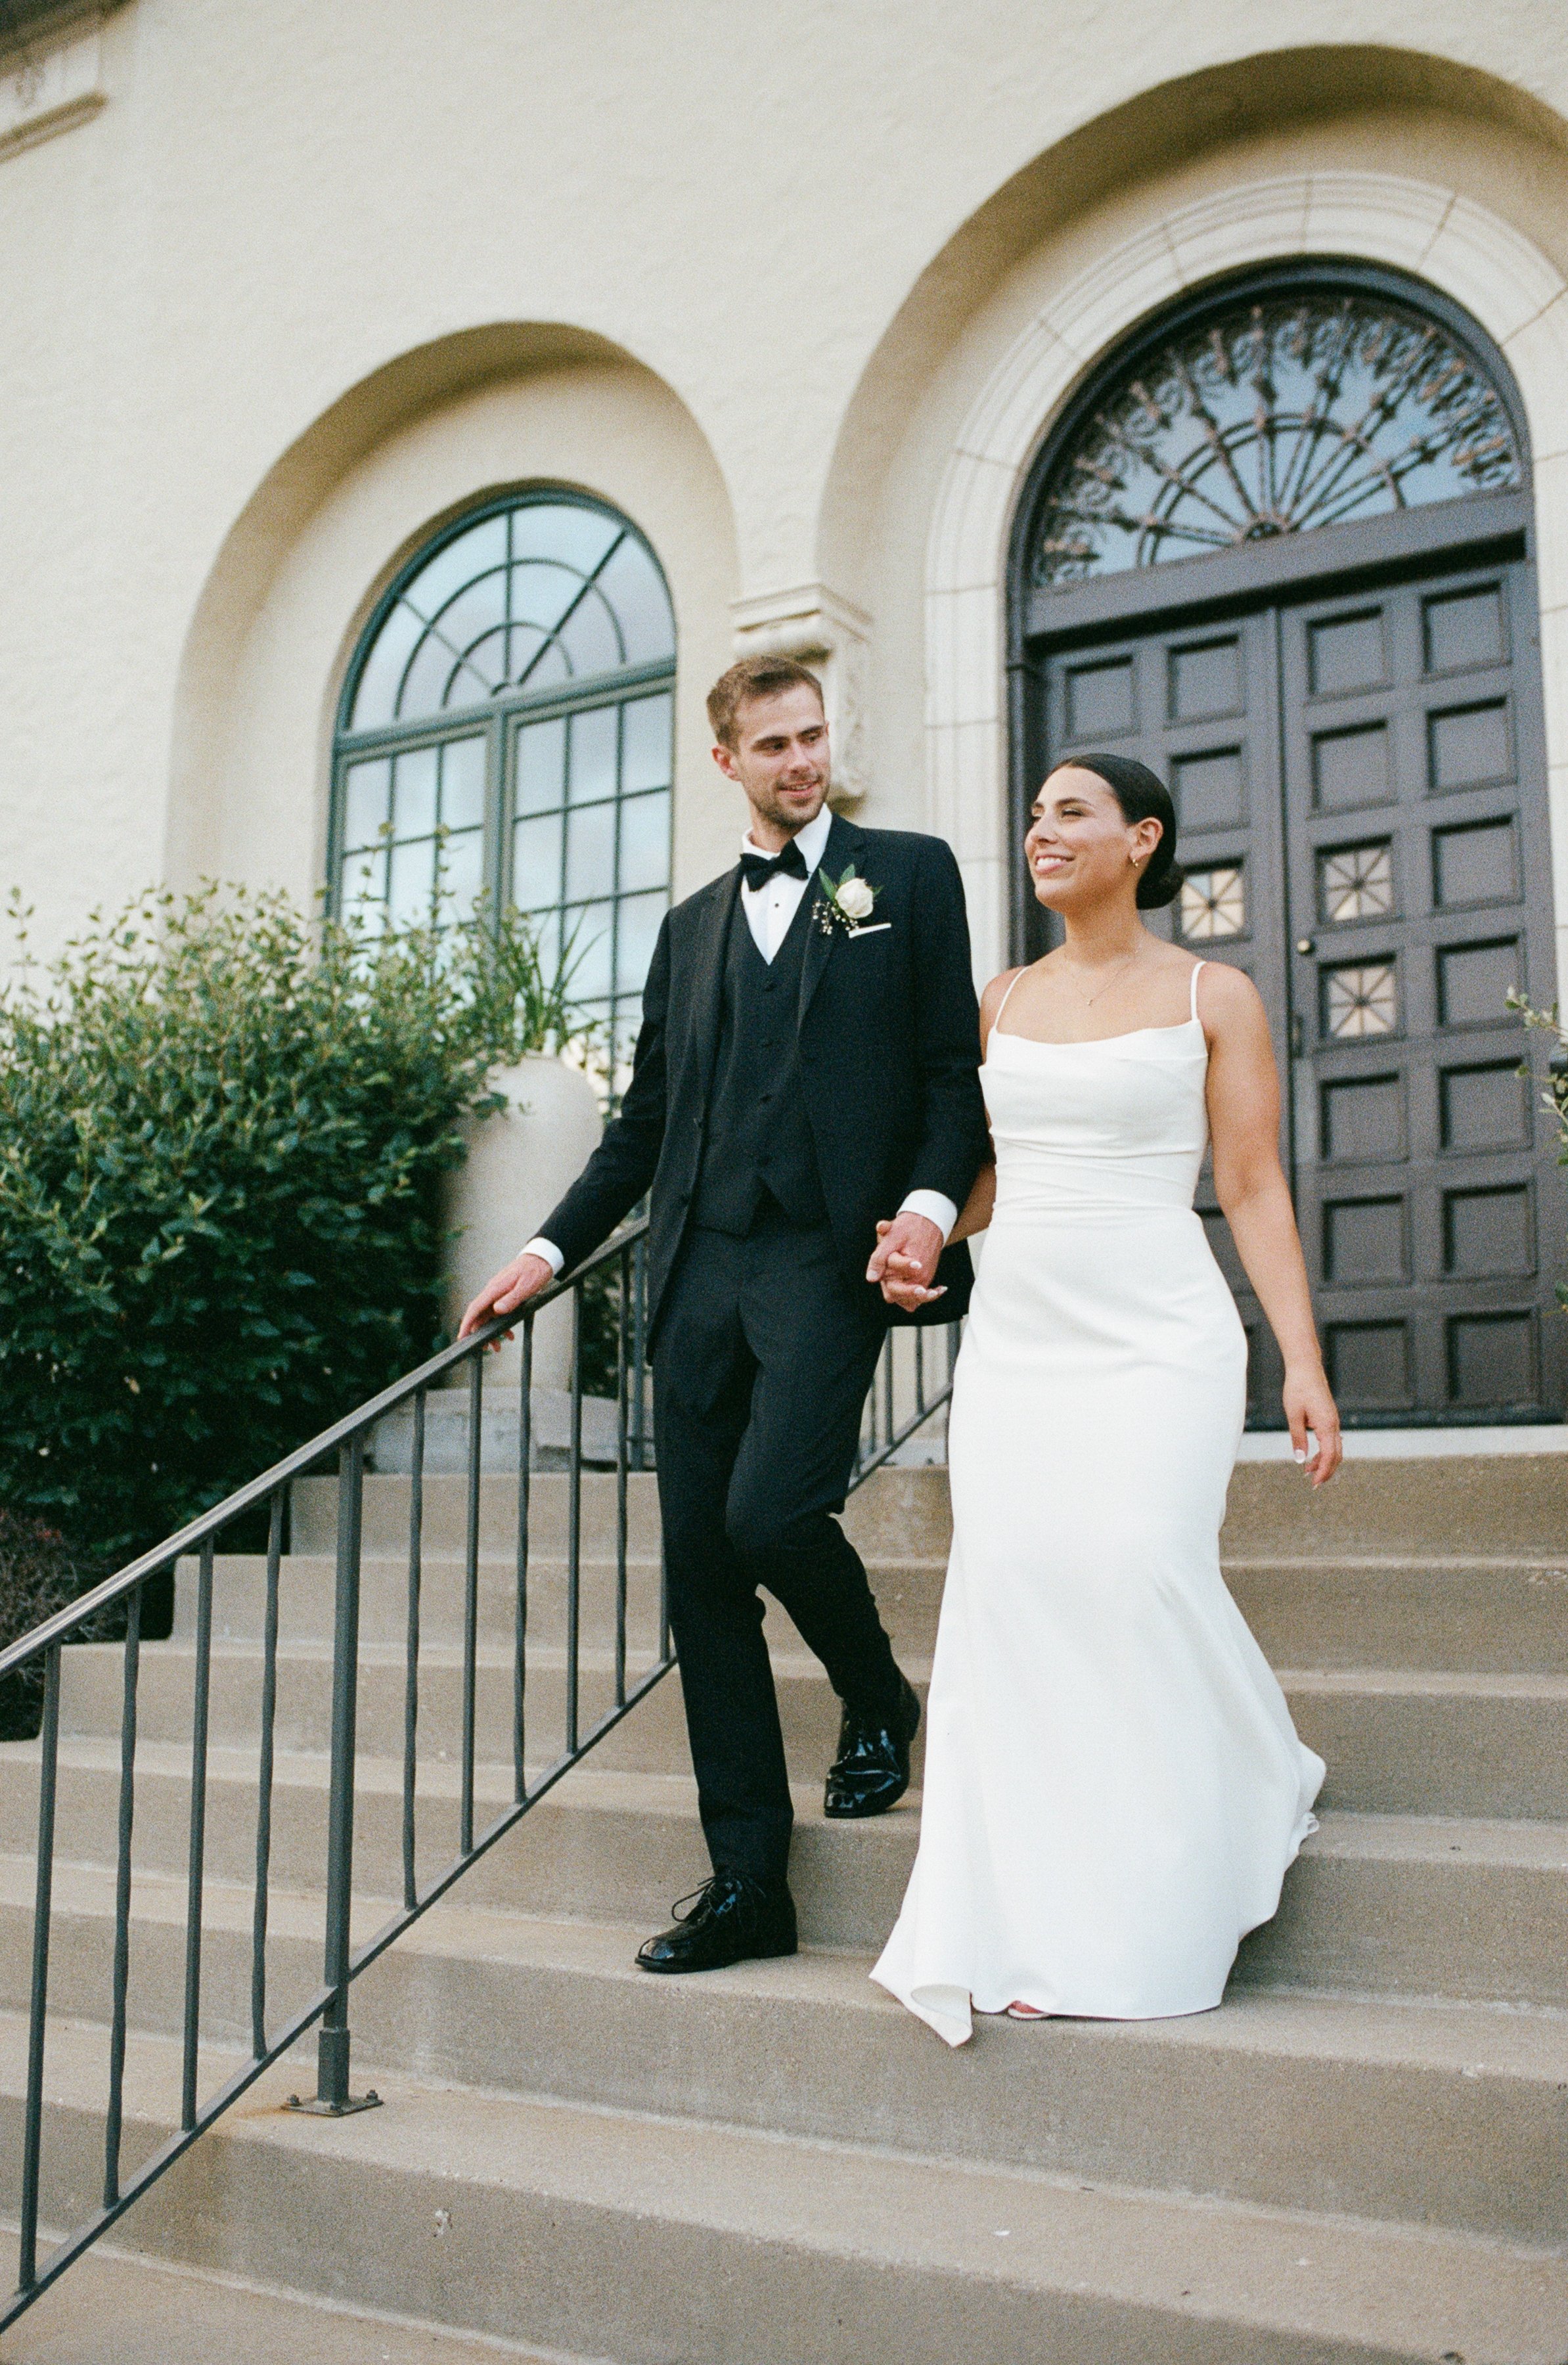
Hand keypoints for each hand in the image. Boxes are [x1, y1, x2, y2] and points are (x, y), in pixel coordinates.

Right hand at [458, 1252, 554, 1344]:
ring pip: (488, 1316)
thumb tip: (497, 1310)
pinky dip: (500, 1325)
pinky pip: (497, 1313)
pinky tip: (509, 1334)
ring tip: (498, 1347)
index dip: (467, 1323)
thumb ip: (512, 1299)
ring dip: (491, 1331)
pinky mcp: (503, 1295)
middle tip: (484, 1347)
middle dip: (480, 1333)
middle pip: (480, 1315)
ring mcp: (497, 1293)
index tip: (461, 1336)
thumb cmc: (535, 1270)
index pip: (475, 1307)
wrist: (541, 1258)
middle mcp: (493, 1291)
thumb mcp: (526, 1287)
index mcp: (495, 1288)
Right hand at [866, 1213, 944, 1311]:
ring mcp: (901, 1283)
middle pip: (894, 1294)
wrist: (919, 1225)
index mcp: (881, 1266)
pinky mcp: (913, 1285)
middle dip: (909, 1292)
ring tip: (934, 1292)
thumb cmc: (904, 1229)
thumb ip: (880, 1256)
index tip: (918, 1264)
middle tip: (922, 1289)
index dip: (903, 1268)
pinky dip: (928, 1296)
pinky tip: (940, 1289)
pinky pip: (917, 1300)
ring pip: (907, 1301)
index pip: (887, 1274)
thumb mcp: (893, 1237)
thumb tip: (871, 1279)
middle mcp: (888, 1278)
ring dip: (920, 1298)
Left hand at [1283, 1361, 1341, 1487]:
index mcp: (1326, 1425)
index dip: (1323, 1471)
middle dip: (1326, 1471)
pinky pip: (1331, 1439)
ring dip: (1324, 1461)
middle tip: (1313, 1483)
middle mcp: (1333, 1424)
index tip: (1315, 1483)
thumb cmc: (1298, 1388)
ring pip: (1334, 1448)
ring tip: (1307, 1470)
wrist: (1306, 1368)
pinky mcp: (1329, 1417)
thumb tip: (1300, 1459)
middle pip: (1336, 1455)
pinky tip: (1312, 1454)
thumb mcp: (1293, 1415)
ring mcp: (1333, 1420)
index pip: (1329, 1456)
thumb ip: (1298, 1438)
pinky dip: (1324, 1450)